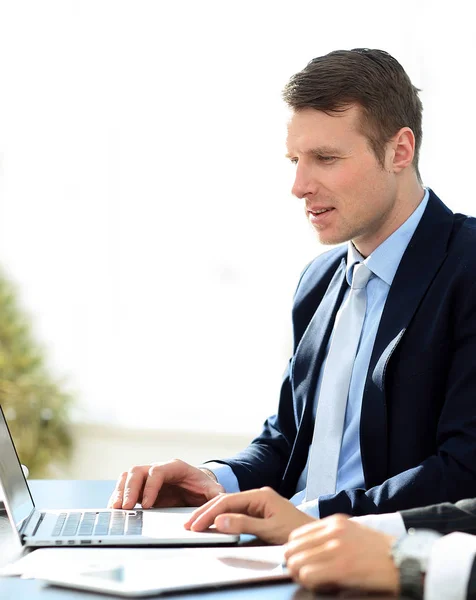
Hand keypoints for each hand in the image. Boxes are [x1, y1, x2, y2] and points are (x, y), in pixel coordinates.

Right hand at [107, 460, 224, 508]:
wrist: (197, 487)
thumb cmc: (203, 488)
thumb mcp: (213, 491)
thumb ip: (215, 495)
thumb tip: (218, 504)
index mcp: (176, 467)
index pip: (158, 472)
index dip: (150, 487)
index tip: (146, 505)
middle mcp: (159, 469)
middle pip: (138, 471)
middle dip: (130, 489)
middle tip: (126, 508)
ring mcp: (148, 477)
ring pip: (128, 476)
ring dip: (120, 492)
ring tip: (116, 509)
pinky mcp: (141, 487)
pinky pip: (124, 487)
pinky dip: (117, 497)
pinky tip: (114, 510)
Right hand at [184, 487, 314, 543]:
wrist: (315, 539)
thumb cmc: (296, 532)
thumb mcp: (269, 530)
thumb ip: (244, 524)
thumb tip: (219, 520)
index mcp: (261, 495)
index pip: (228, 501)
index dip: (209, 513)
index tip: (195, 524)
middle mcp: (259, 496)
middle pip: (226, 501)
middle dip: (206, 512)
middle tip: (188, 524)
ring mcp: (259, 503)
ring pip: (230, 507)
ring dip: (212, 515)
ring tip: (196, 524)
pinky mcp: (260, 512)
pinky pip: (236, 513)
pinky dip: (222, 519)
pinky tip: (214, 524)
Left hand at [284, 515, 397, 594]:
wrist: (405, 561)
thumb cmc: (380, 551)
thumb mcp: (353, 532)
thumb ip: (331, 536)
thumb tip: (309, 551)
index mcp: (334, 522)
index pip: (297, 535)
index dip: (295, 551)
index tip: (300, 562)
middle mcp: (332, 531)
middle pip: (292, 548)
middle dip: (293, 564)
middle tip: (302, 575)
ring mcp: (336, 548)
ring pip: (296, 562)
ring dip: (299, 575)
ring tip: (311, 581)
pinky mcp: (341, 567)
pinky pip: (308, 574)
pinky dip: (309, 583)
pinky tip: (320, 585)